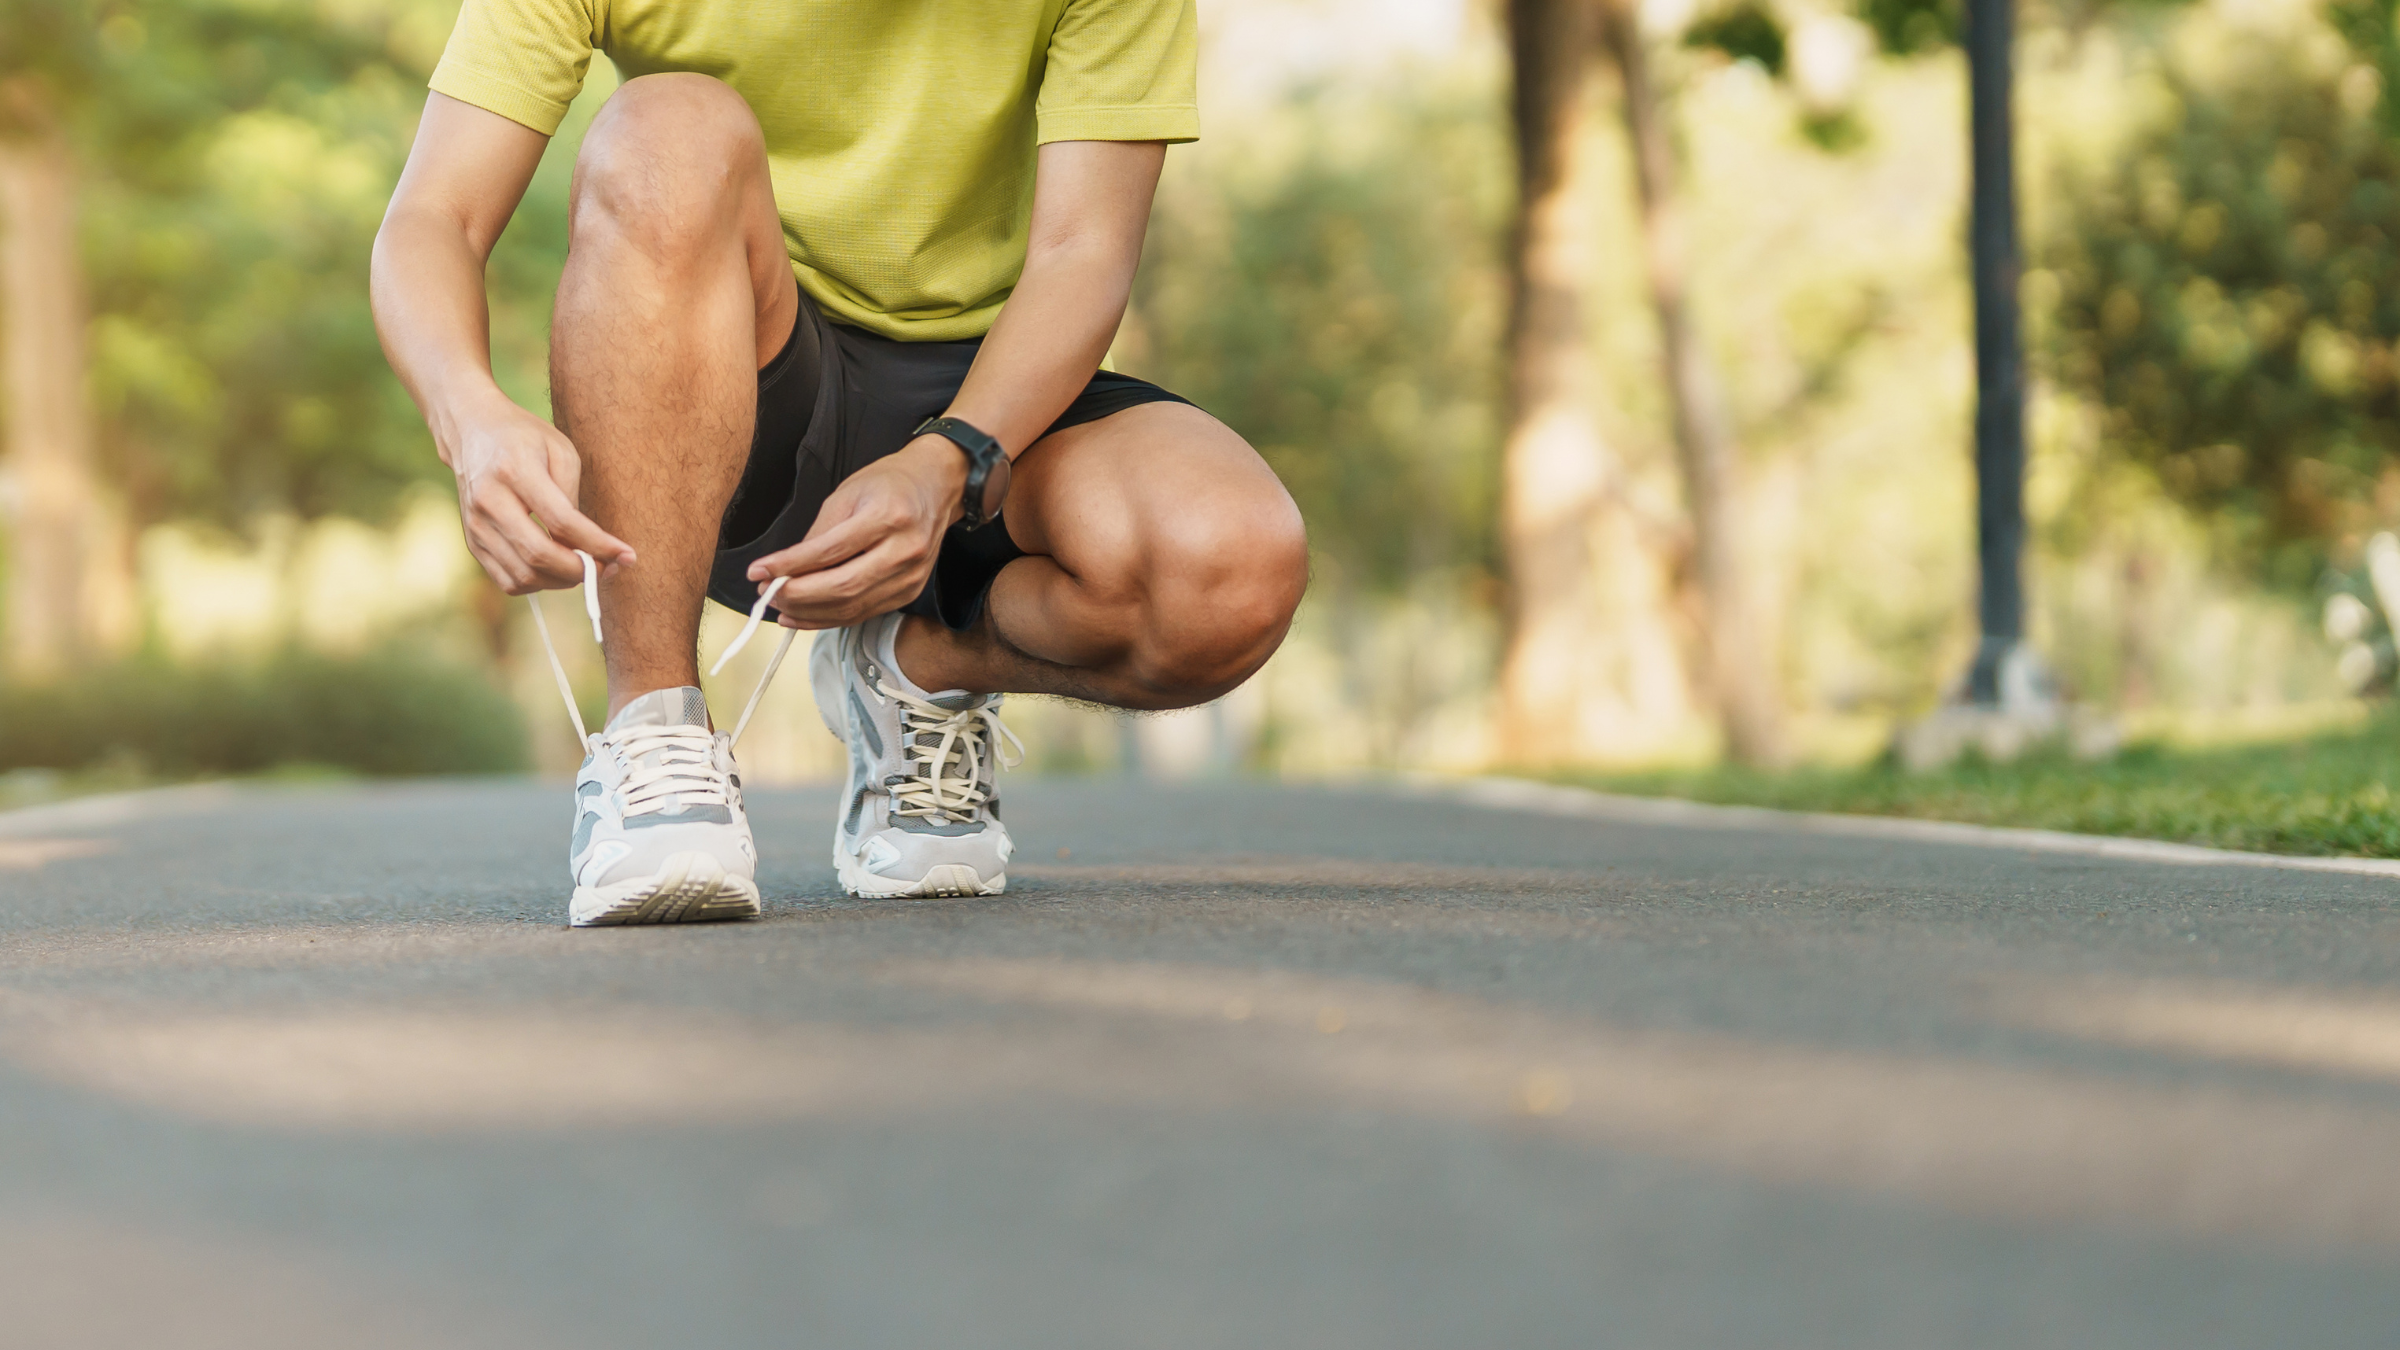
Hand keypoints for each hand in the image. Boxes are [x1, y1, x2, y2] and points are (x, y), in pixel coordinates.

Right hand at [441, 391, 633, 593]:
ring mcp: (476, 524)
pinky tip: (556, 569)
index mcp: (514, 470)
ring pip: (523, 575)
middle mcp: (489, 500)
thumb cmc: (525, 439)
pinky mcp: (472, 541)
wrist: (472, 430)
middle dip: (581, 570)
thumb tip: (584, 545)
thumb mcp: (560, 451)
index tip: (626, 556)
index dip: (598, 545)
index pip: (561, 521)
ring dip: (562, 582)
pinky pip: (508, 581)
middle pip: (539, 555)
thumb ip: (572, 496)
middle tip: (608, 568)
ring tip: (584, 568)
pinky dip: (539, 584)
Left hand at [748, 436, 967, 626]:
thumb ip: (818, 534)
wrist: (936, 487)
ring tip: (779, 607)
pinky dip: (830, 618)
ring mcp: (910, 576)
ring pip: (852, 607)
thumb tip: (786, 569)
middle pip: (842, 587)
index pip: (829, 551)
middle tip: (766, 592)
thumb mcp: (847, 494)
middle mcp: (904, 550)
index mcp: (887, 517)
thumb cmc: (890, 484)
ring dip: (809, 612)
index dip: (790, 566)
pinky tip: (804, 616)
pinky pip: (863, 613)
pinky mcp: (909, 592)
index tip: (759, 571)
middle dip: (797, 595)